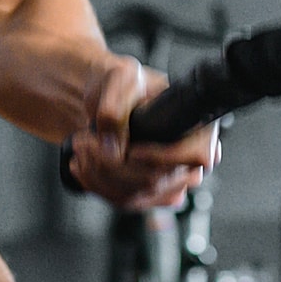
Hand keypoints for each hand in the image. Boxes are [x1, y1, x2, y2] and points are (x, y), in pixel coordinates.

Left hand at [68, 54, 218, 209]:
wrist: (109, 98)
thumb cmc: (125, 84)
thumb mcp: (120, 80)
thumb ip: (115, 107)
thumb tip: (114, 147)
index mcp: (199, 126)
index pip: (194, 156)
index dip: (159, 157)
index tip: (128, 149)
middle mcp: (191, 159)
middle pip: (156, 181)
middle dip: (112, 164)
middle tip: (85, 142)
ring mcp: (171, 181)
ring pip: (136, 195)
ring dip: (99, 175)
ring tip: (81, 148)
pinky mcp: (149, 193)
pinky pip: (124, 201)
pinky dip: (97, 185)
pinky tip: (83, 165)